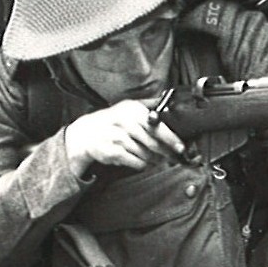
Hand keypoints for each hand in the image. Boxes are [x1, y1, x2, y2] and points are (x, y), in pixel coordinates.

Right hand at [63, 100, 184, 177]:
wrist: (86, 133)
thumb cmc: (112, 121)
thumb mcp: (128, 107)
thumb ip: (149, 105)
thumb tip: (170, 102)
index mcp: (133, 111)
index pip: (157, 126)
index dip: (171, 138)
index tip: (180, 147)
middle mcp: (125, 123)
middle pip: (153, 143)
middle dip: (166, 152)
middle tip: (173, 156)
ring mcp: (118, 138)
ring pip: (146, 154)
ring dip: (154, 159)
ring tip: (156, 158)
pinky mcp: (114, 152)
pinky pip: (137, 162)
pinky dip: (143, 164)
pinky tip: (142, 161)